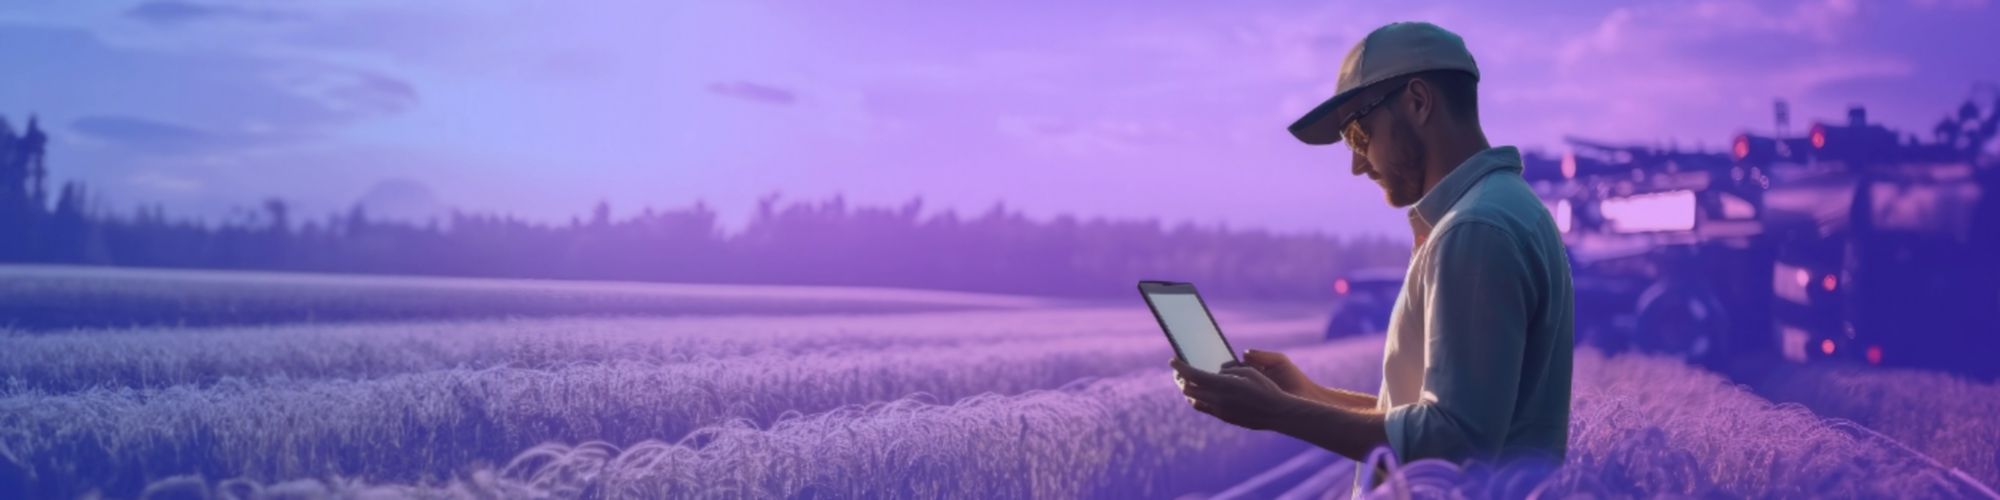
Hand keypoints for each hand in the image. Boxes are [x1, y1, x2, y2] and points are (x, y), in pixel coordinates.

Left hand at [1170, 357, 1301, 430]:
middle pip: (1188, 389)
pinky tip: (1202, 394)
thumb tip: (1216, 373)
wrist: (1277, 413)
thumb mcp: (1248, 372)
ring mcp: (1220, 411)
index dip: (1179, 367)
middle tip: (1179, 371)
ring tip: (1188, 382)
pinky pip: (1205, 408)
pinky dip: (1199, 399)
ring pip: (1194, 401)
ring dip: (1188, 391)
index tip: (1172, 360)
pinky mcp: (1224, 418)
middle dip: (1180, 379)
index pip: (1192, 375)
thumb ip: (1228, 371)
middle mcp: (1217, 399)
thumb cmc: (1266, 388)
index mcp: (1223, 385)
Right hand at [1228, 349, 1319, 399]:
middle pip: (1228, 378)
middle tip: (1218, 380)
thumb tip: (1242, 353)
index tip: (1221, 367)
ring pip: (1230, 392)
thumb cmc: (1294, 378)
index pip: (1232, 366)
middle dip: (1222, 378)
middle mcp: (1248, 382)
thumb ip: (1262, 355)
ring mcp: (1249, 396)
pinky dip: (1231, 402)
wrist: (1306, 398)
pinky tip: (1229, 400)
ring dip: (1224, 391)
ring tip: (1222, 390)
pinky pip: (1236, 404)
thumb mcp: (1279, 361)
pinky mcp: (1251, 407)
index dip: (1226, 366)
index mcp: (1253, 369)